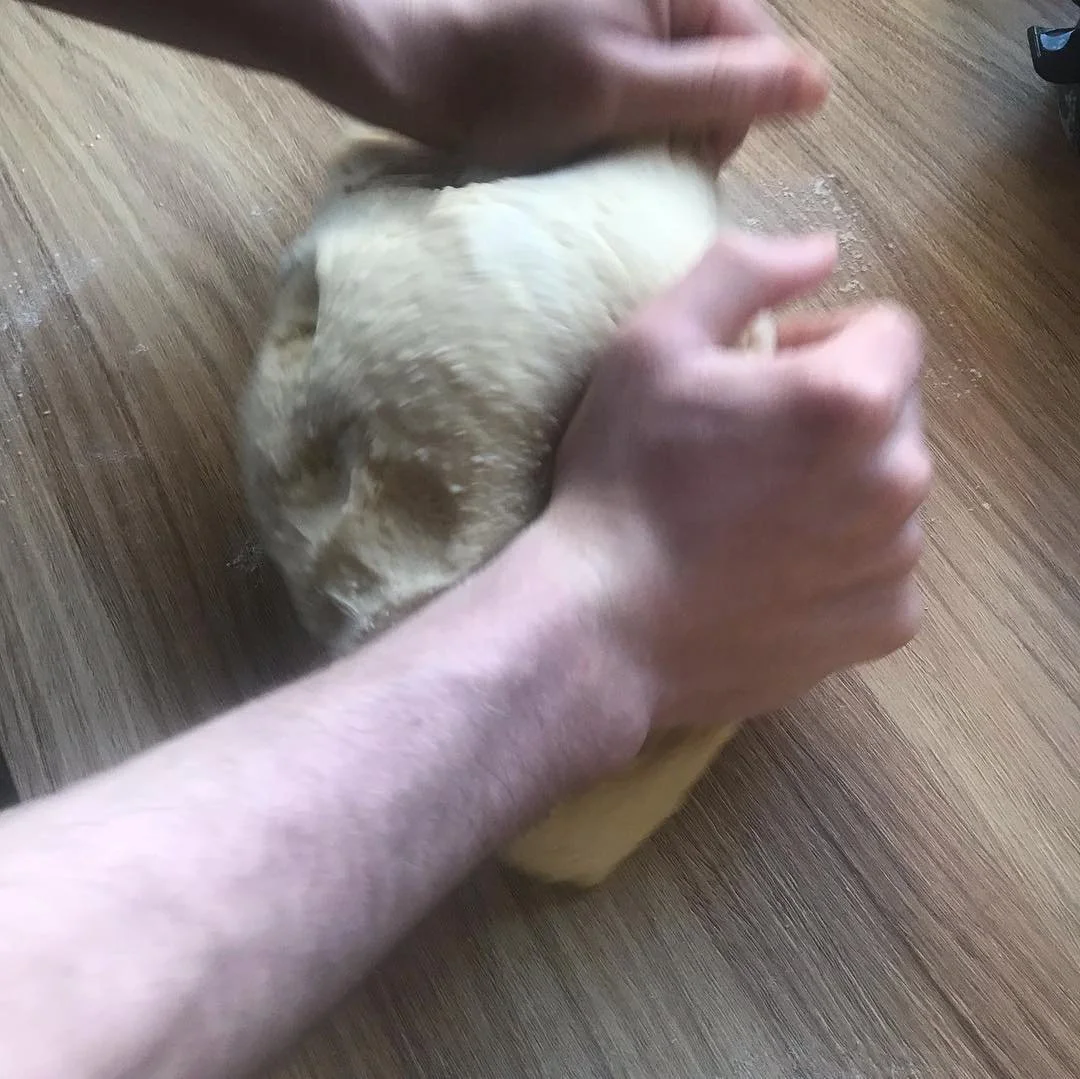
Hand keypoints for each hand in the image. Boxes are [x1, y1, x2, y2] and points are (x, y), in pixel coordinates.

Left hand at [309, 0, 829, 165]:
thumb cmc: (510, 83)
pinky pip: (648, 87)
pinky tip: (595, 132)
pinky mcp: (602, 40)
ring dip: (661, 125)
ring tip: (608, 141)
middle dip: (694, 118)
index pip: (760, 50)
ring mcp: (632, 14)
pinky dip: (631, 119)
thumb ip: (721, 85)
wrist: (416, 70)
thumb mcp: (622, 90)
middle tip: (637, 149)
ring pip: (687, 84)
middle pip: (726, 67)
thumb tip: (817, 87)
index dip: (735, 112)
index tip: (682, 150)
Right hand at [544, 231, 929, 727]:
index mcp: (854, 397)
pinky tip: (768, 573)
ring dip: (838, 487)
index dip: (822, 342)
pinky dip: (839, 562)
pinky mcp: (884, 625)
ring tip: (752, 516)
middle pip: (894, 413)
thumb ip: (743, 270)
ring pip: (886, 491)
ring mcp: (898, 560)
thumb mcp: (651, 343)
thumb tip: (822, 249)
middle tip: (747, 448)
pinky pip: (880, 568)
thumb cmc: (623, 480)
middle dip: (835, 415)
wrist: (605, 627)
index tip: (759, 379)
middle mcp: (901, 478)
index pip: (889, 332)